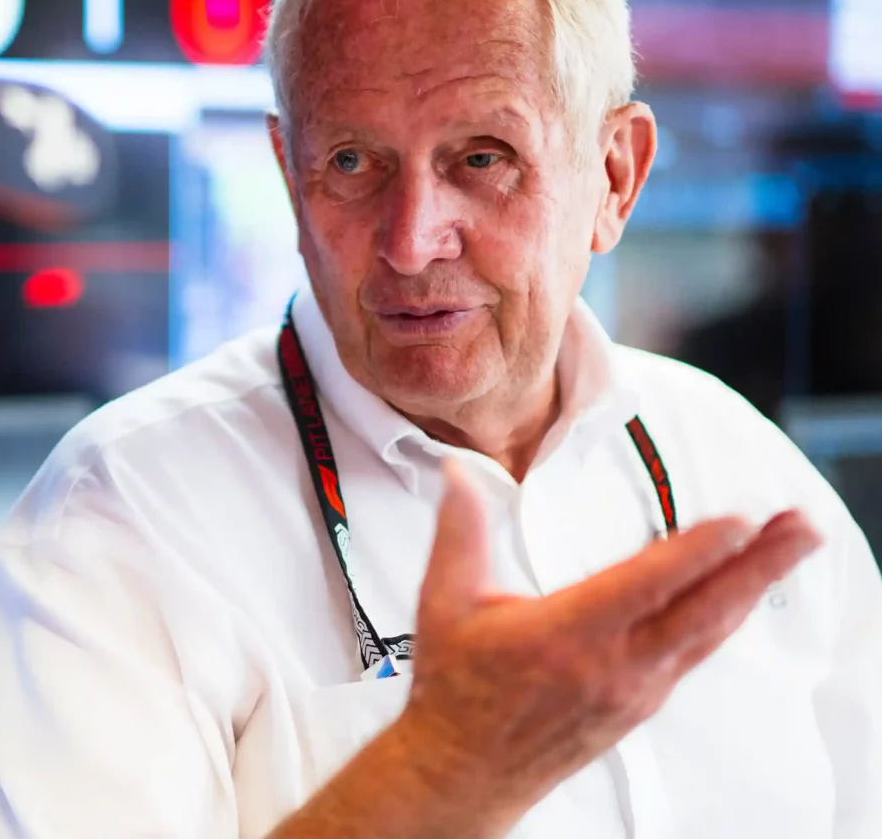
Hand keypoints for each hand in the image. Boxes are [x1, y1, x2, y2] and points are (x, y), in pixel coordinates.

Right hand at [393, 461, 822, 833]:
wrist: (464, 768)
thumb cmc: (456, 690)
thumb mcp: (445, 602)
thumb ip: (460, 532)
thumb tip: (460, 476)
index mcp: (565, 635)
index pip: (647, 585)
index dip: (698, 551)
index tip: (738, 521)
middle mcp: (610, 667)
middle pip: (703, 610)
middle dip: (759, 564)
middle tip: (799, 529)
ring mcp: (633, 690)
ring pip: (709, 633)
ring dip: (753, 587)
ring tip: (787, 548)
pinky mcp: (640, 704)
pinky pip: (695, 654)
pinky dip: (725, 617)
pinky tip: (740, 596)